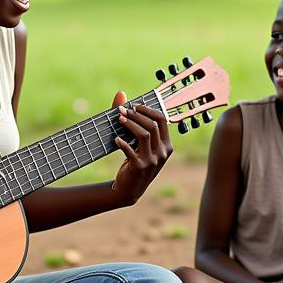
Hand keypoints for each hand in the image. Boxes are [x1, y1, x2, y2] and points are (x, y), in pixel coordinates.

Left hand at [109, 91, 172, 205]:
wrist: (129, 189)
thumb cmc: (134, 162)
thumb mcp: (138, 143)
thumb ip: (132, 119)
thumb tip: (120, 93)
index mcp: (167, 145)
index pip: (162, 119)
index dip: (147, 109)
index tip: (134, 106)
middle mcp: (162, 152)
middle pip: (152, 125)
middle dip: (136, 115)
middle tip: (122, 111)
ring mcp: (152, 161)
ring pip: (144, 134)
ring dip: (130, 124)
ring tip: (119, 119)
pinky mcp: (139, 167)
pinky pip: (130, 150)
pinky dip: (122, 142)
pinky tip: (116, 139)